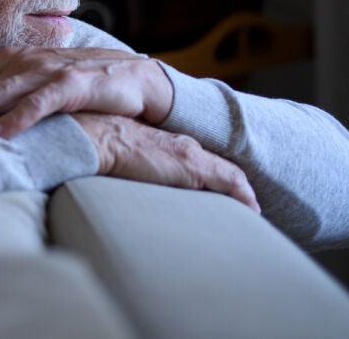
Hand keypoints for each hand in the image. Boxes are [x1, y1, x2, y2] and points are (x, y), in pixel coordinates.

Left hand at [0, 46, 174, 139]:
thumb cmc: (84, 87)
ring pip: (1, 94)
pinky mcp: (71, 83)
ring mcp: (47, 69)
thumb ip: (15, 100)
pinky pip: (37, 103)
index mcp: (14, 61)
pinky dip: (16, 118)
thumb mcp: (43, 90)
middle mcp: (25, 61)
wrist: (136, 78)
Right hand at [72, 112, 259, 211]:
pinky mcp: (193, 165)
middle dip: (233, 187)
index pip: (201, 162)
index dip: (216, 177)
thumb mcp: (120, 158)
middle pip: (218, 168)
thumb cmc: (100, 147)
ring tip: (250, 211)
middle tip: (244, 207)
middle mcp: (184, 146)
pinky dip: (243, 195)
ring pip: (228, 176)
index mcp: (168, 145)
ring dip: (240, 194)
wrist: (96, 137)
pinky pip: (230, 181)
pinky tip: (252, 210)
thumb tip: (123, 185)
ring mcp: (190, 155)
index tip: (226, 194)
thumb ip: (132, 167)